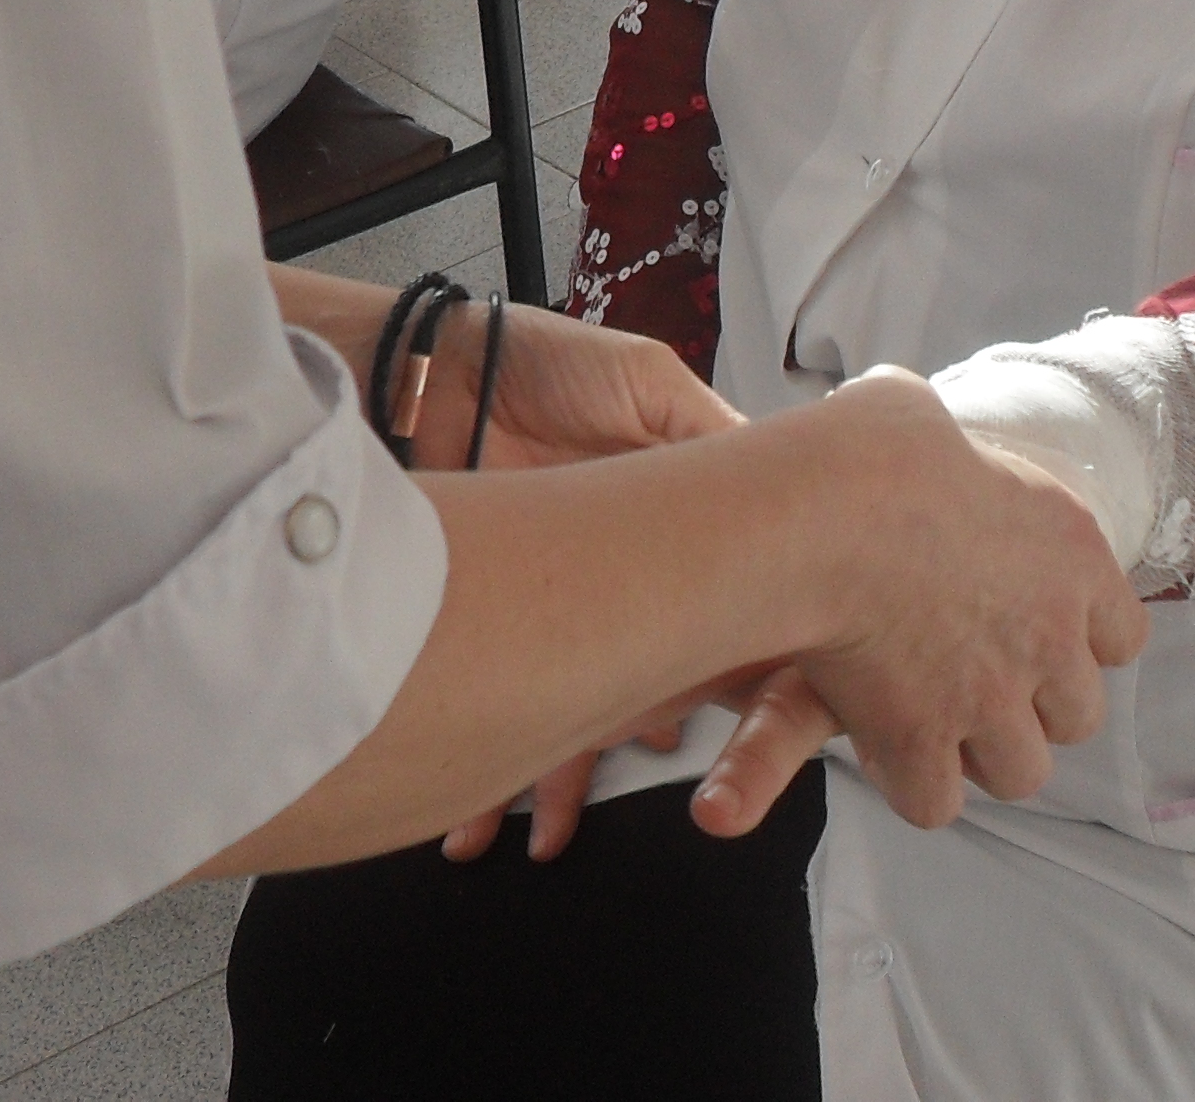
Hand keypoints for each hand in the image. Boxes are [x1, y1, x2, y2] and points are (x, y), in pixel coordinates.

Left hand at [412, 309, 748, 855]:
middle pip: (661, 679)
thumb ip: (705, 432)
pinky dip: (498, 764)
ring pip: (584, 713)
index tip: (758, 702)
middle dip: (662, 738)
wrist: (424, 369)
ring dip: (566, 776)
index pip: (737, 604)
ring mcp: (563, 603)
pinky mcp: (502, 620)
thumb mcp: (643, 380)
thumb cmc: (540, 362)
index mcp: (678, 517)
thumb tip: (769, 482)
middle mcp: (628, 573)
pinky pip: (511, 705)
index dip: (750, 662)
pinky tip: (484, 813)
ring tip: (549, 832)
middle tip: (690, 795)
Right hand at [701, 372, 1145, 835]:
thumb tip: (903, 418)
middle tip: (973, 683)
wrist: (822, 511)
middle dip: (1031, 709)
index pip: (1125, 637)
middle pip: (1078, 715)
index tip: (1035, 632)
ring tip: (932, 723)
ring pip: (1021, 771)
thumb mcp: (925, 415)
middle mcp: (1050, 636)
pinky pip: (937, 801)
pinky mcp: (926, 741)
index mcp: (1072, 554)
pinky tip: (883, 746)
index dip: (1080, 642)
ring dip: (979, 755)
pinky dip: (912, 784)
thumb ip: (936, 439)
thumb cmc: (869, 452)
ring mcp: (992, 697)